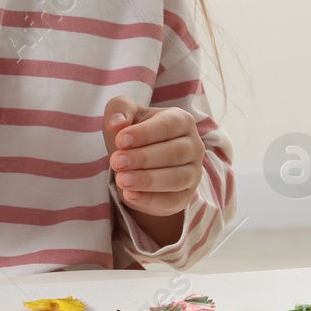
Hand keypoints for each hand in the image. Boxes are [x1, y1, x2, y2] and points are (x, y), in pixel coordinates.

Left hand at [102, 95, 203, 217]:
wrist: (139, 166)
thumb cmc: (134, 135)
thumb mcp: (125, 116)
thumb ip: (120, 109)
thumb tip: (117, 123)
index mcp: (182, 120)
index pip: (168, 125)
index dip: (144, 133)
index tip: (120, 141)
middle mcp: (194, 146)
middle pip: (173, 153)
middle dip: (143, 158)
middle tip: (116, 162)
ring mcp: (193, 173)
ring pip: (176, 178)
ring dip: (148, 180)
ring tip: (122, 180)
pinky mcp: (185, 196)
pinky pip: (172, 200)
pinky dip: (151, 199)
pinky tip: (130, 195)